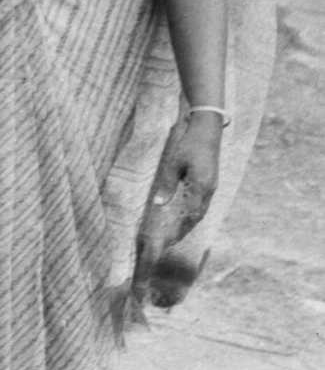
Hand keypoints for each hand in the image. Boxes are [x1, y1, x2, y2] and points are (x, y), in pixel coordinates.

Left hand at [148, 112, 222, 237]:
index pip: (191, 215)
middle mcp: (210, 189)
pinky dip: (193, 211)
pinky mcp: (210, 181)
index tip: (169, 240)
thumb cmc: (189, 144)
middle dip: (184, 229)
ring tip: (176, 232)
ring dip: (189, 221)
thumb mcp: (174, 163)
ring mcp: (212, 185)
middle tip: (170, 241)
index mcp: (202, 187)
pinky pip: (202, 202)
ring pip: (201, 209)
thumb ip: (168, 184)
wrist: (207, 128)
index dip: (181, 229)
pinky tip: (184, 215)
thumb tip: (158, 204)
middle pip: (197, 215)